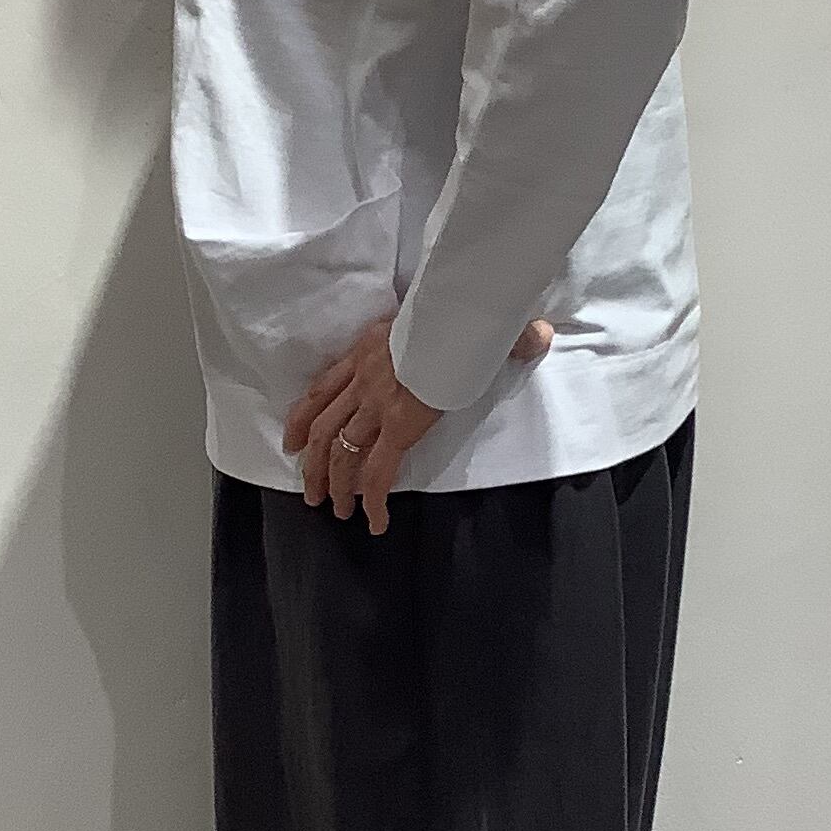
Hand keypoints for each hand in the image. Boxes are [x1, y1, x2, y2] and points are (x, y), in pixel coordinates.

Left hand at [284, 314, 553, 533]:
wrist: (456, 310)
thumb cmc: (462, 307)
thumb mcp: (457, 316)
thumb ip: (481, 332)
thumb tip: (536, 335)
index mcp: (369, 351)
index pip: (324, 388)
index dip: (304, 417)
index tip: (294, 438)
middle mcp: (365, 379)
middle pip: (323, 427)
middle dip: (313, 462)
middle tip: (310, 489)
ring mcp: (379, 404)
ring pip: (341, 453)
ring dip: (333, 485)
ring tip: (334, 510)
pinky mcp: (399, 427)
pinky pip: (377, 473)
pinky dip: (372, 501)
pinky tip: (374, 523)